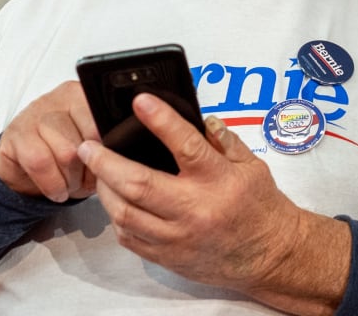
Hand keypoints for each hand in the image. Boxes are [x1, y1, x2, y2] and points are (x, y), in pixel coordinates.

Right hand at [0, 80, 100, 201]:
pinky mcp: (16, 133)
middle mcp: (61, 99)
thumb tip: (122, 156)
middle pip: (87, 141)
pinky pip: (40, 162)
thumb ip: (109, 145)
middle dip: (89, 170)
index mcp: (85, 97)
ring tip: (70, 185)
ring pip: (66, 153)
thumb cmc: (66, 155)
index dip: (107, 153)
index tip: (107, 167)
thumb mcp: (94, 148)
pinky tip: (56, 190)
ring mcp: (36, 113)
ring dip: (71, 179)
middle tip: (86, 179)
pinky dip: (52, 184)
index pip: (105, 123)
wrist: (25, 166)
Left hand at [77, 94, 349, 314]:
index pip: (186, 145)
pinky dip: (118, 216)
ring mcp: (178, 237)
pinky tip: (117, 200)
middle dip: (106, 162)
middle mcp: (195, 209)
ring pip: (125, 213)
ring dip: (105, 189)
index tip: (140, 101)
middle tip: (87, 145)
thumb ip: (223, 140)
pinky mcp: (168, 257)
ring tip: (98, 171)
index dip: (161, 121)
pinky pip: (130, 237)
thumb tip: (197, 118)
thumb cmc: (260, 206)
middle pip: (139, 184)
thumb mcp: (251, 165)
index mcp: (219, 180)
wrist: (269, 255)